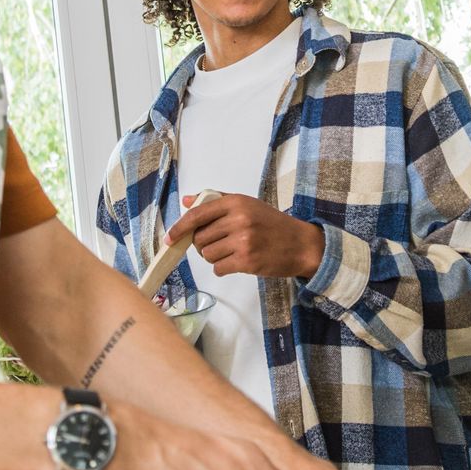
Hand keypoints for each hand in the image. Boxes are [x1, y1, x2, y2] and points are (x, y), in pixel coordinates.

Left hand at [167, 192, 324, 280]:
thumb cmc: (273, 224)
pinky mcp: (247, 261)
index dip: (179, 227)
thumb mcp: (247, 205)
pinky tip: (237, 262)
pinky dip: (223, 268)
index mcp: (236, 202)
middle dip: (204, 244)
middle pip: (200, 238)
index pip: (198, 214)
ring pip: (207, 255)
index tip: (169, 238)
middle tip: (221, 243)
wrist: (301, 244)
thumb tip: (187, 201)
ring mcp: (243, 241)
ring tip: (232, 252)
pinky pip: (218, 268)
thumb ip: (216, 201)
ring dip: (214, 257)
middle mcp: (239, 219)